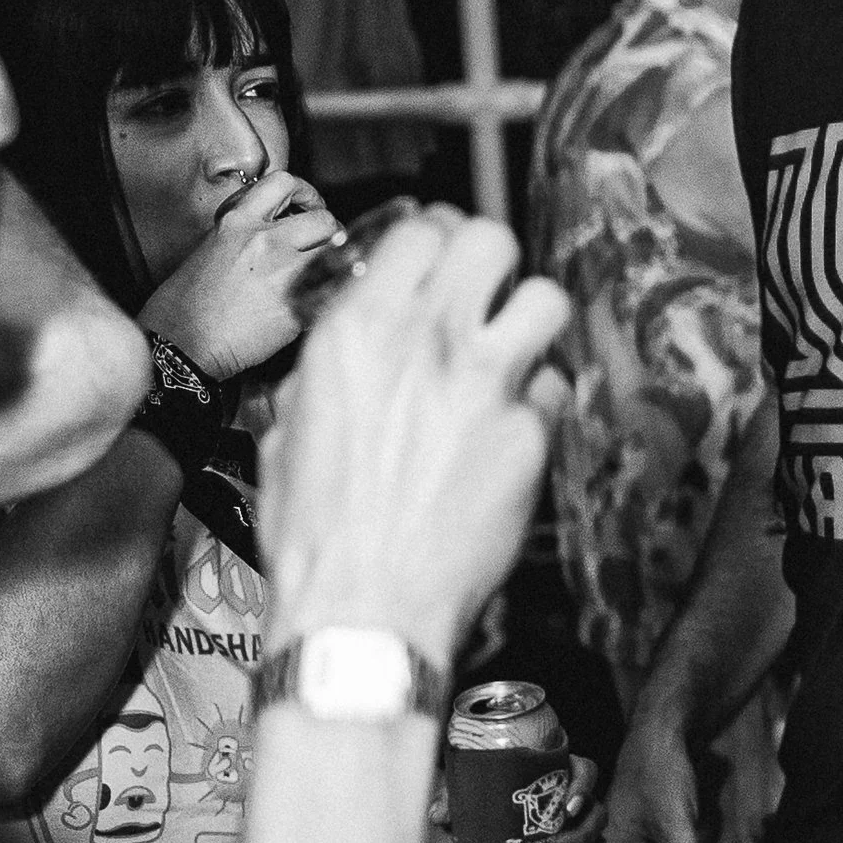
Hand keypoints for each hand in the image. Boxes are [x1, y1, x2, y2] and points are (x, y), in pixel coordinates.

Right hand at [140, 169, 344, 382]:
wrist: (179, 348)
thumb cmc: (183, 306)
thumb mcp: (210, 249)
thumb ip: (245, 235)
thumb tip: (275, 235)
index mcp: (237, 222)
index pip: (283, 182)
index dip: (303, 192)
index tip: (306, 205)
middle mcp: (264, 241)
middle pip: (323, 217)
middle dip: (327, 229)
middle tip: (323, 241)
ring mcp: (283, 273)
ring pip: (336, 250)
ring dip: (336, 258)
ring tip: (327, 268)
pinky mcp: (296, 307)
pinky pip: (334, 287)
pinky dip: (334, 290)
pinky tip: (322, 298)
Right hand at [260, 211, 568, 663]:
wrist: (363, 612)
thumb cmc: (314, 536)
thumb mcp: (286, 433)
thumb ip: (327, 373)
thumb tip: (349, 350)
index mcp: (357, 333)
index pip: (420, 230)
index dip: (433, 240)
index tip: (436, 259)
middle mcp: (428, 343)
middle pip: (491, 238)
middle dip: (488, 259)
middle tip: (480, 289)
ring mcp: (489, 386)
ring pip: (545, 298)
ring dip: (530, 318)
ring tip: (513, 347)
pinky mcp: (532, 435)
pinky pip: (556, 388)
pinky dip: (540, 403)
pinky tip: (514, 429)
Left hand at [423, 759, 601, 842]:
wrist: (487, 831)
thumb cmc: (487, 802)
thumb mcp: (471, 797)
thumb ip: (454, 799)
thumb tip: (439, 814)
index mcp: (557, 775)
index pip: (586, 772)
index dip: (584, 787)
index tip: (568, 805)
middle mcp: (574, 800)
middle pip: (596, 811)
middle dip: (580, 834)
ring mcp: (579, 828)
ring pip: (598, 839)